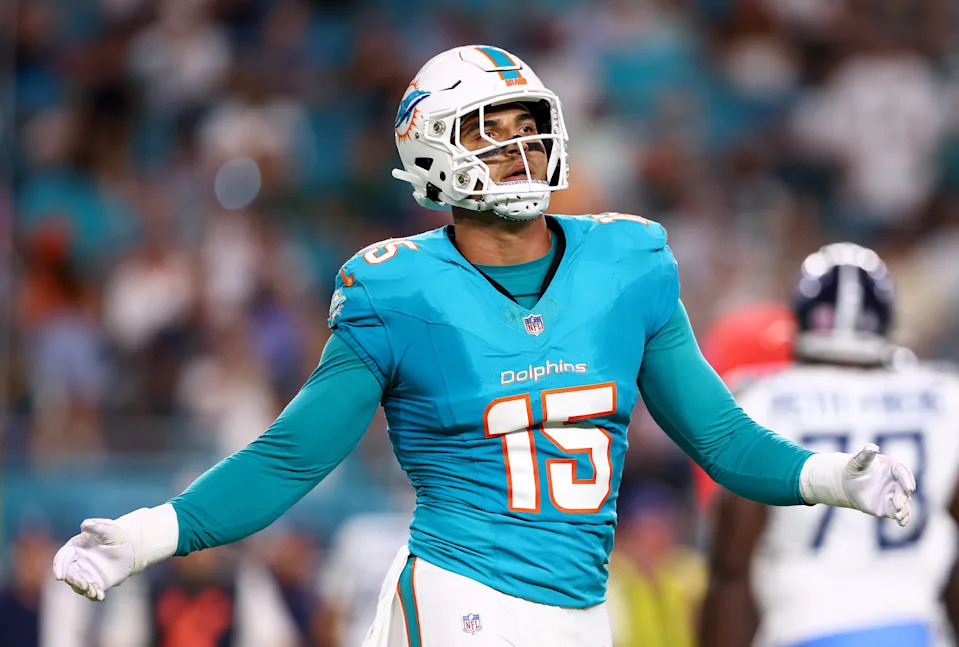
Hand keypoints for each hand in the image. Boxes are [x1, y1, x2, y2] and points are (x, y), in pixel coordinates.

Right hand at [52, 504, 178, 600]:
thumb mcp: (108, 529)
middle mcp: (77, 562)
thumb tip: (85, 525)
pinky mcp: (95, 582)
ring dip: (84, 590)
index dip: (58, 567)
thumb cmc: (115, 535)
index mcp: (75, 548)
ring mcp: (85, 574)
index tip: (59, 577)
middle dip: (74, 581)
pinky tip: (100, 597)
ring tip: (94, 592)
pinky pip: (92, 591)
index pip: (62, 558)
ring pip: (78, 585)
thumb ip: (96, 527)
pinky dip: (94, 595)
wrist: (128, 546)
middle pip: (69, 574)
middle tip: (84, 585)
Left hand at [800, 443, 916, 525]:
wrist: (849, 483)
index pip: (903, 472)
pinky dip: (903, 518)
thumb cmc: (855, 469)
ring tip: (899, 515)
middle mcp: (898, 482)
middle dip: (903, 497)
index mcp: (893, 467)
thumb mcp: (858, 461)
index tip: (910, 487)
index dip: (907, 479)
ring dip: (905, 510)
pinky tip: (902, 523)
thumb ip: (865, 455)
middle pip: (904, 489)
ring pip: (905, 503)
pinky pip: (900, 513)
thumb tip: (873, 448)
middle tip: (898, 504)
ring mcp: (895, 495)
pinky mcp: (891, 507)